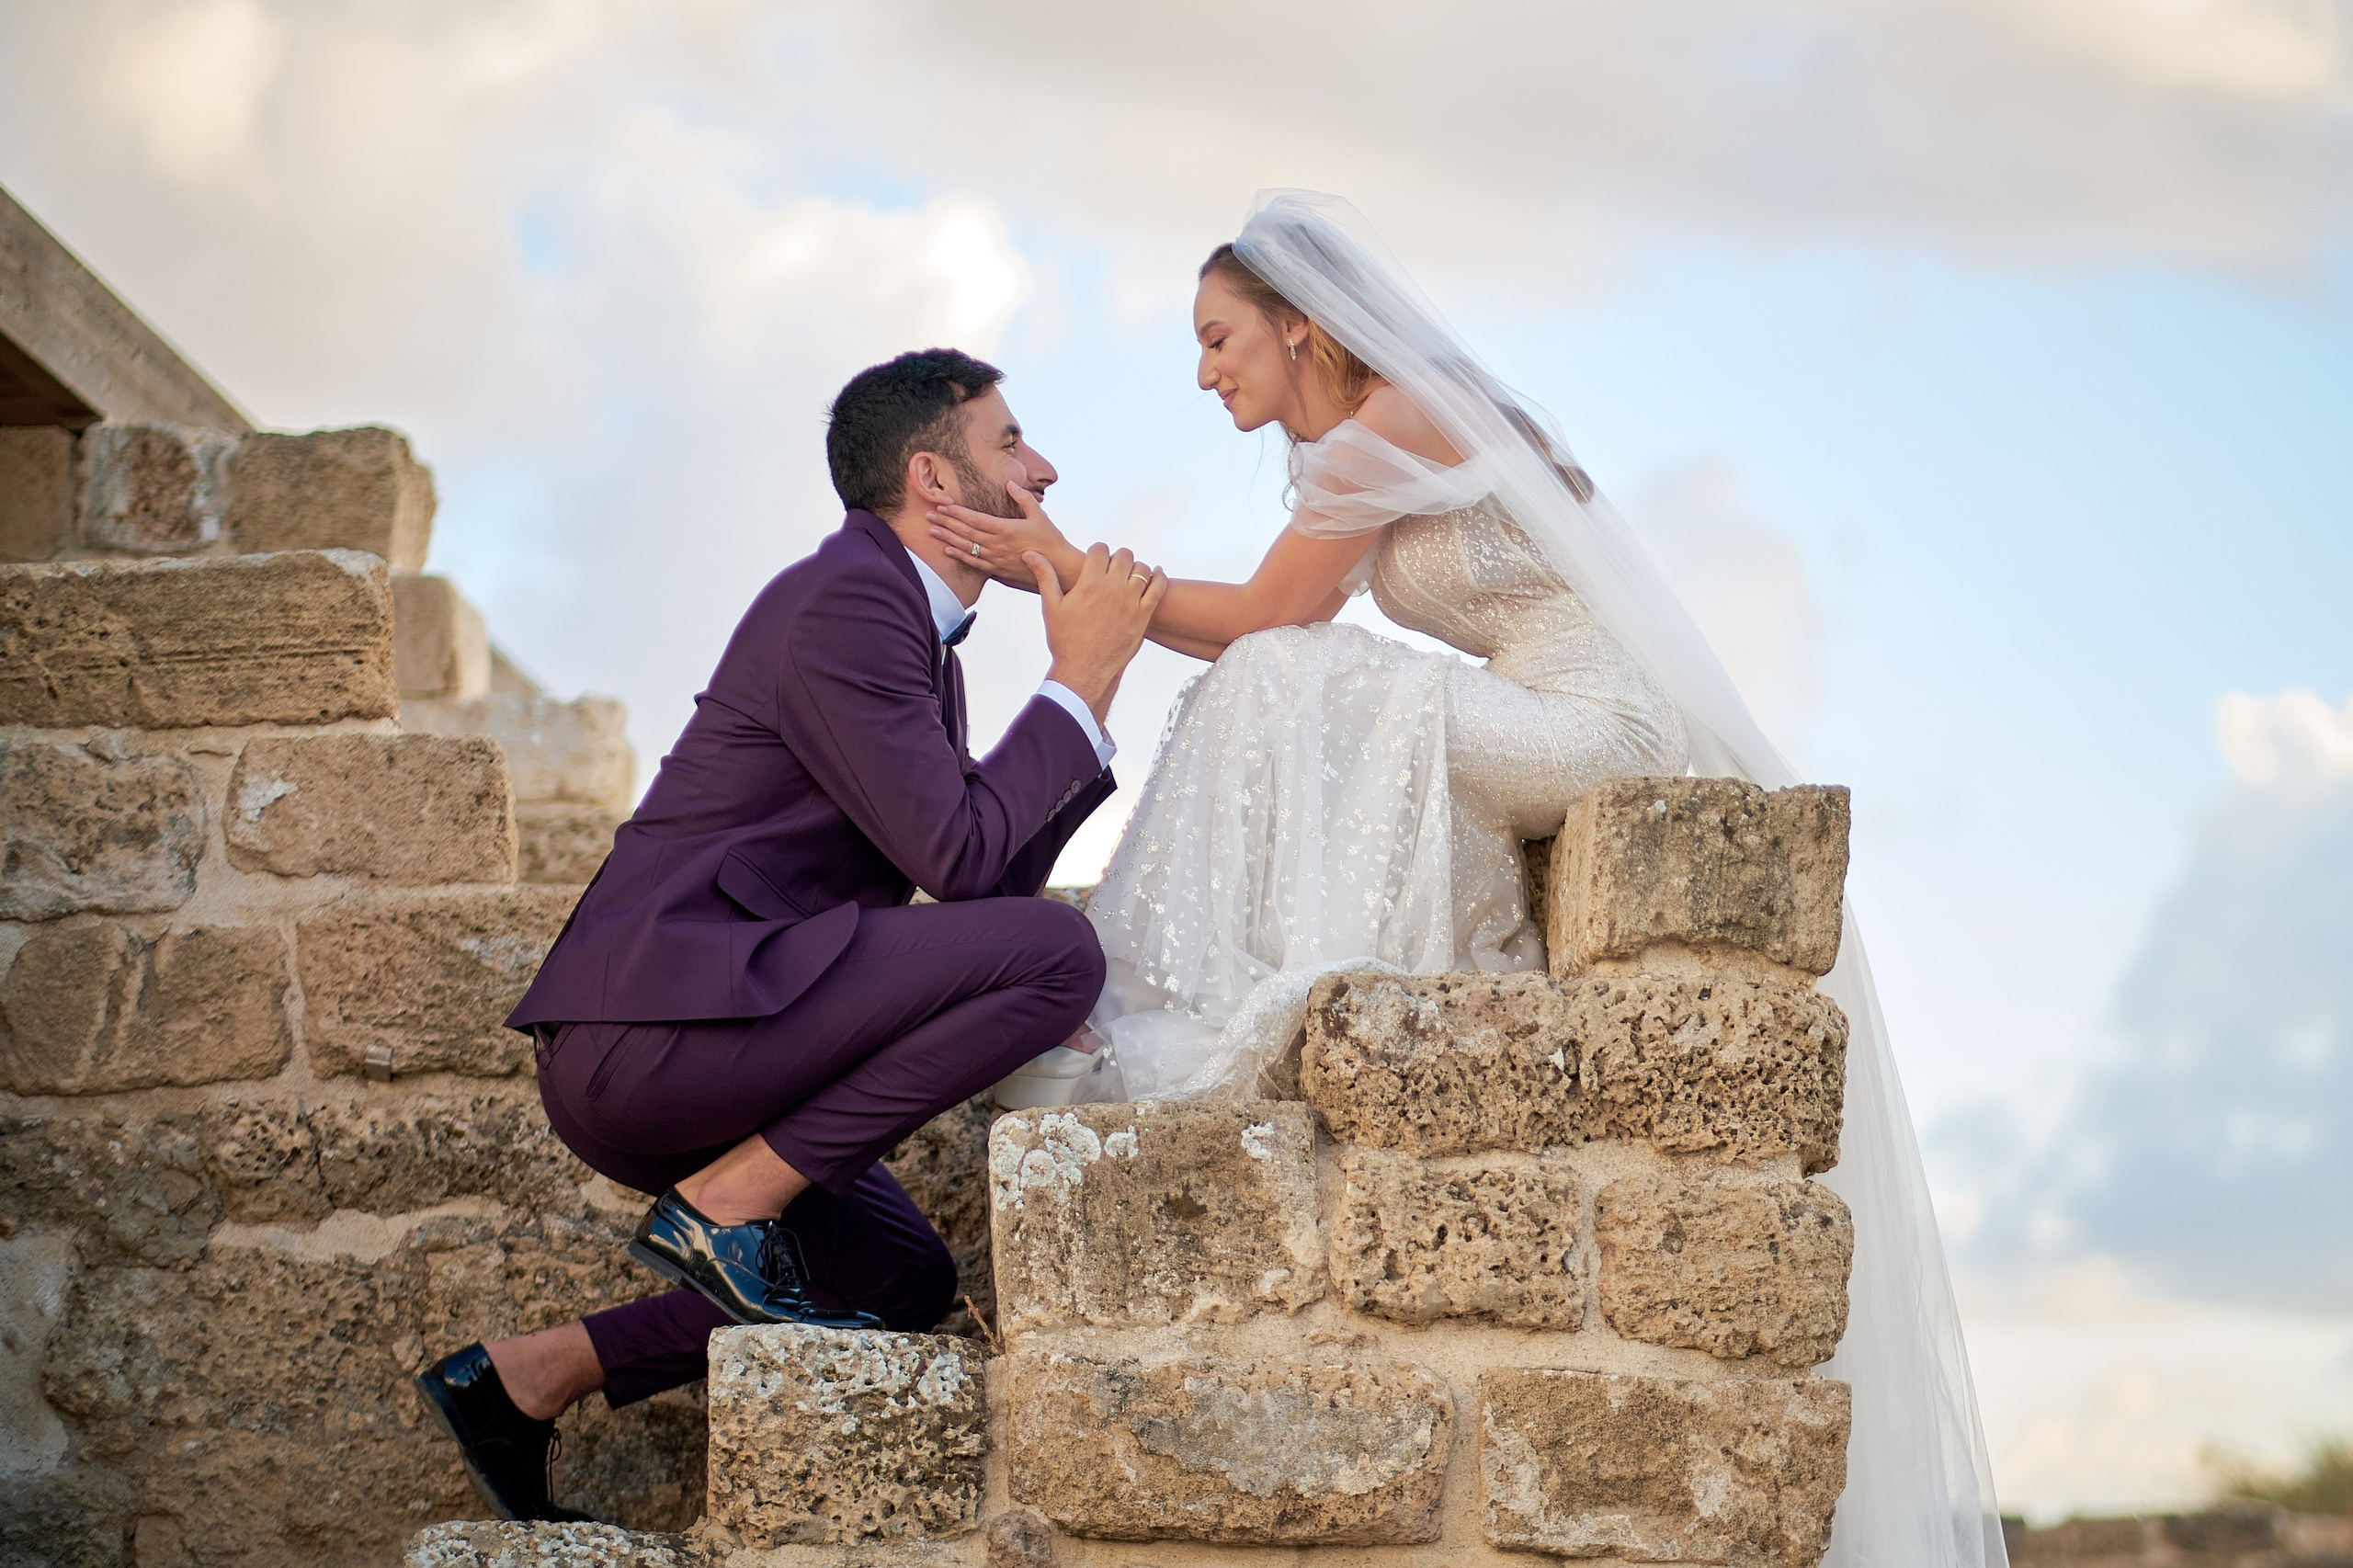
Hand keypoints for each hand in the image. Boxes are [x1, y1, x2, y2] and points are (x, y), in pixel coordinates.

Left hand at [930, 484, 1078, 591]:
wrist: (1059, 570)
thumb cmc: (1051, 540)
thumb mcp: (1040, 516)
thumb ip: (1023, 498)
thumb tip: (1009, 482)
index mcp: (1006, 529)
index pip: (975, 519)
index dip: (957, 512)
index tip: (943, 504)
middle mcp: (998, 545)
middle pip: (966, 532)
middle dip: (946, 522)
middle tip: (929, 514)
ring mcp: (996, 560)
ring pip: (966, 547)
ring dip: (948, 537)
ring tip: (932, 530)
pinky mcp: (998, 571)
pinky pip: (974, 563)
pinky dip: (959, 556)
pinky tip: (948, 550)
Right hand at [1033, 545, 1164, 726]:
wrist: (1083, 670)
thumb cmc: (1064, 640)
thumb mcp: (1051, 606)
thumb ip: (1044, 576)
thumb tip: (1029, 554)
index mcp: (1089, 583)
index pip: (1100, 549)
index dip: (1097, 551)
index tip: (1095, 560)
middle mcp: (1112, 589)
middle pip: (1124, 555)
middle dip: (1117, 558)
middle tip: (1112, 568)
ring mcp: (1130, 602)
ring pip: (1142, 569)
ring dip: (1136, 568)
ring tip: (1129, 576)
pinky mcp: (1143, 616)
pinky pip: (1158, 589)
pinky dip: (1159, 578)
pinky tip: (1156, 574)